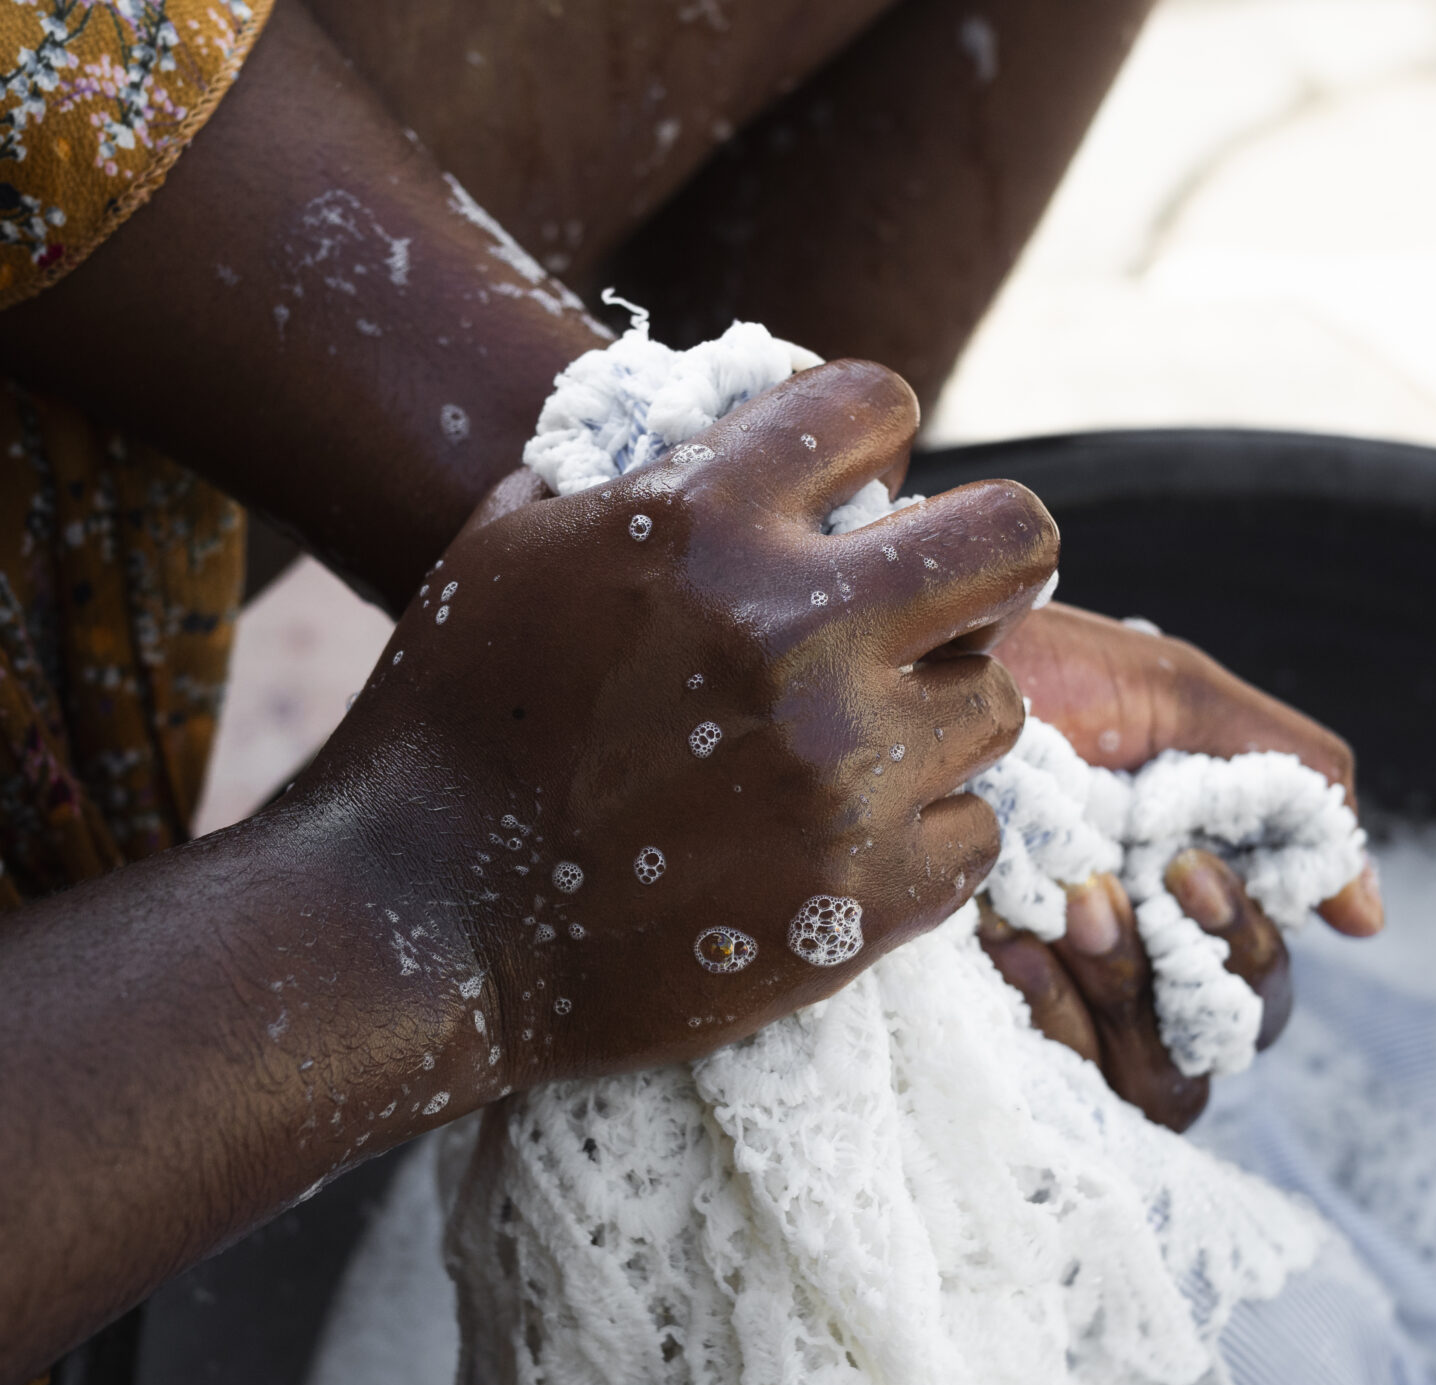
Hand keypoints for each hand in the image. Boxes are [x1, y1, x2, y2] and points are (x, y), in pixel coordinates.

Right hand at [294, 360, 1057, 1083]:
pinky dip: (924, 836)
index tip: (855, 491)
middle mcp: (795, 633)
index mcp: (704, 522)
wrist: (420, 927)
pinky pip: (976, 833)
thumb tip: (723, 425)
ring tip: (861, 743)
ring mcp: (843, 772)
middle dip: (982, 563)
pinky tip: (848, 838)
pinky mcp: (865, 896)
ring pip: (1001, 702)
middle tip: (938, 604)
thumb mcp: (509, 547)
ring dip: (940, 714)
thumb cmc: (446, 725)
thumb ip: (633, 474)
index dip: (872, 441)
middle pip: (1016, 540)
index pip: (879, 405)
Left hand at [981, 603, 1382, 1129]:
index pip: (1257, 983)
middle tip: (1132, 888)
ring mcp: (1061, 1000)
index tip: (1192, 873)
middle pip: (1226, 1042)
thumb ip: (1288, 784)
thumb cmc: (1032, 670)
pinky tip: (1009, 942)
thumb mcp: (1172, 697)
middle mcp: (1132, 961)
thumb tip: (1365, 917)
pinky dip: (1054, 1015)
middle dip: (1197, 970)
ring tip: (1072, 910)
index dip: (1249, 948)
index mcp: (1181, 894)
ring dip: (1128, 992)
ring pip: (1161, 1083)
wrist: (902, 669)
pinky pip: (1068, 1085)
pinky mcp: (988, 1024)